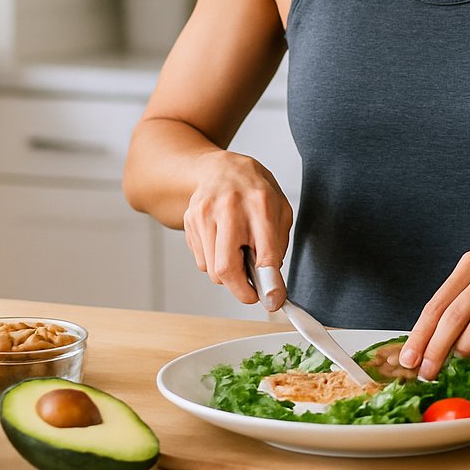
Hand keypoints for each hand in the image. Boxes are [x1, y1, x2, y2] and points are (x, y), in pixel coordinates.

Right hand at [182, 150, 292, 304]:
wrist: (221, 168)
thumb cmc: (255, 191)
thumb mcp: (280, 211)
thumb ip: (277, 246)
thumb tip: (272, 286)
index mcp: (259, 204)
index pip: (264, 254)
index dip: (269, 284)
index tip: (273, 301)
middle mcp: (228, 209)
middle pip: (226, 269)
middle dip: (241, 289)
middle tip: (253, 290)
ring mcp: (203, 215)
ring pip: (211, 270)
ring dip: (228, 273)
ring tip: (238, 251)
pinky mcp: (189, 222)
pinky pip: (202, 260)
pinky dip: (214, 261)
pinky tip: (222, 242)